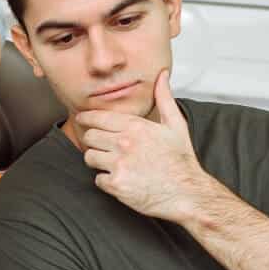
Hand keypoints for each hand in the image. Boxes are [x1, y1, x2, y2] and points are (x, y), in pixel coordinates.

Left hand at [75, 69, 206, 222]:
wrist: (186, 193)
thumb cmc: (181, 161)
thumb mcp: (176, 125)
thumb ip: (164, 98)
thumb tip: (162, 76)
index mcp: (136, 126)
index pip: (98, 118)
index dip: (86, 118)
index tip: (82, 119)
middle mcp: (124, 143)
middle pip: (89, 137)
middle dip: (93, 141)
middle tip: (102, 146)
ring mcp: (119, 164)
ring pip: (89, 157)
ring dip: (98, 161)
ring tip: (113, 164)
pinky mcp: (116, 184)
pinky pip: (97, 179)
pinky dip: (106, 181)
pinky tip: (121, 179)